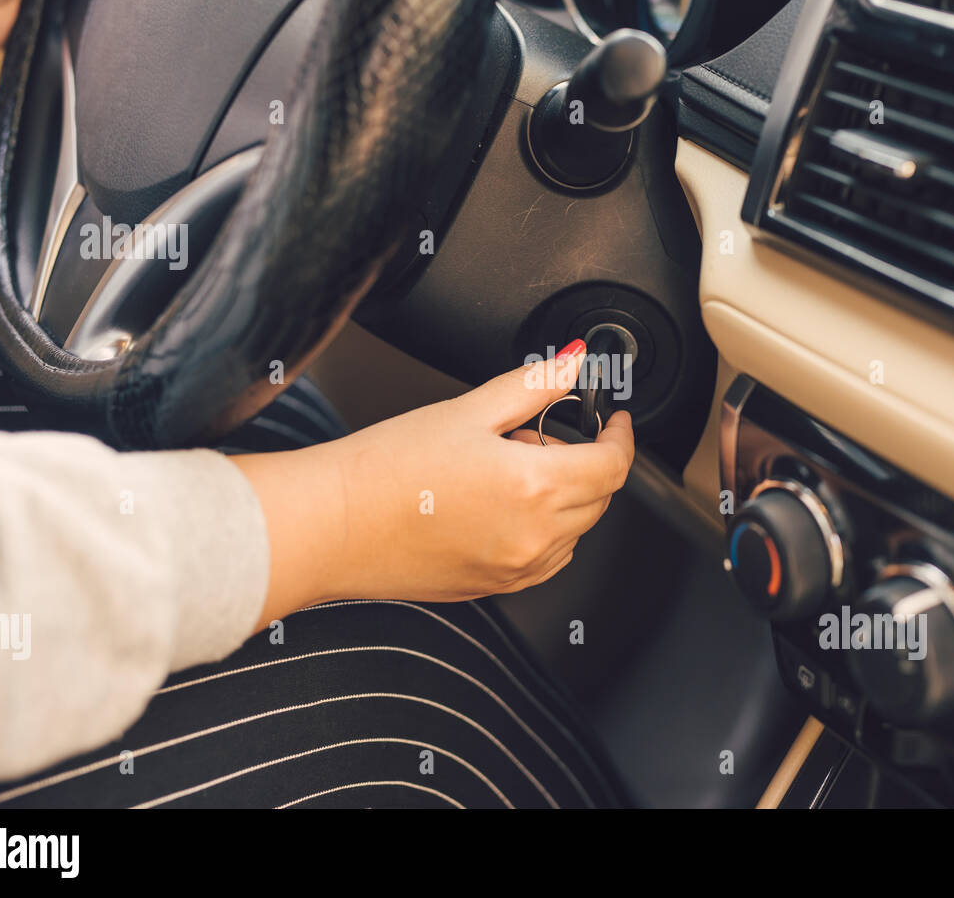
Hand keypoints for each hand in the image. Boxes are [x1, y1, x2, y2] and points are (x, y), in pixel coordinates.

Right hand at [235, 343, 635, 626]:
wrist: (333, 524)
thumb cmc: (385, 469)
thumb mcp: (467, 411)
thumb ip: (532, 387)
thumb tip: (570, 364)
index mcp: (534, 487)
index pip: (612, 465)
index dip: (620, 437)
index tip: (612, 422)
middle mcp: (534, 536)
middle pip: (599, 498)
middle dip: (584, 461)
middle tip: (532, 435)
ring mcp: (516, 569)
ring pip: (576, 531)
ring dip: (564, 497)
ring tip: (505, 469)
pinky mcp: (495, 588)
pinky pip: (547, 559)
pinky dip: (544, 531)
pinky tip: (499, 505)